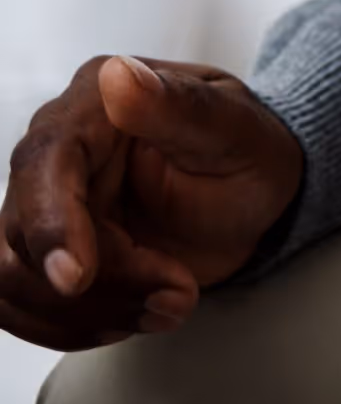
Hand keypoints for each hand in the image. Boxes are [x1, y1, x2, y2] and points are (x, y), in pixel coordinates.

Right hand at [1, 55, 302, 350]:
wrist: (253, 196)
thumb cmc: (249, 151)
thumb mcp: (234, 128)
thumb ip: (179, 106)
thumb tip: (120, 75)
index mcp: (97, 102)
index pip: (44, 164)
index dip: (52, 225)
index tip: (76, 278)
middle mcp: (57, 151)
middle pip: (23, 237)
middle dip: (100, 283)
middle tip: (176, 293)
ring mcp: (44, 205)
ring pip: (13, 280)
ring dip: (89, 312)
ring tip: (170, 306)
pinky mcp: (46, 253)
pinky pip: (22, 307)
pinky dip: (76, 328)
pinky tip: (136, 317)